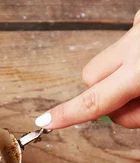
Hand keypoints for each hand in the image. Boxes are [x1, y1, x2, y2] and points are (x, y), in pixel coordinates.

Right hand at [34, 9, 139, 128]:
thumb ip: (137, 112)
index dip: (66, 114)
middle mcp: (134, 45)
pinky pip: (126, 43)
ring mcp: (136, 27)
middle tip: (136, 101)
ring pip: (106, 61)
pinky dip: (135, 55)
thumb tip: (116, 114)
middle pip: (90, 78)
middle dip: (103, 94)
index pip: (93, 101)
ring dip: (118, 75)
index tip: (45, 121)